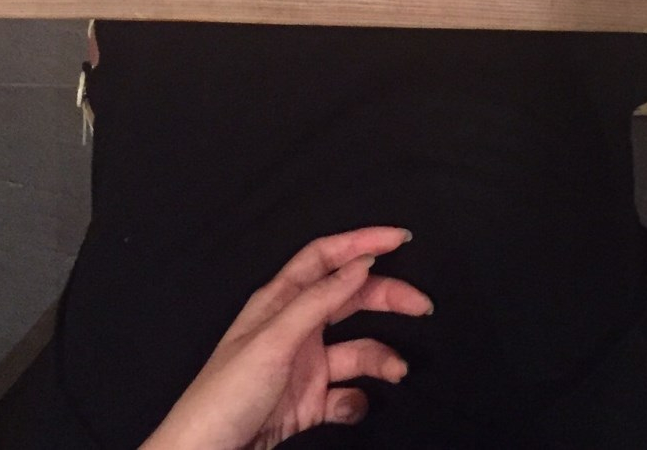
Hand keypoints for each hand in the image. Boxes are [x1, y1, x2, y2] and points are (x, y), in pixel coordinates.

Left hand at [145, 227, 431, 449]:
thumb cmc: (225, 393)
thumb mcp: (274, 339)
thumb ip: (319, 300)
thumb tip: (361, 263)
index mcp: (280, 300)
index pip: (326, 257)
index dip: (361, 241)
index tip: (399, 238)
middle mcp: (295, 327)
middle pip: (349, 298)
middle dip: (387, 298)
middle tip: (422, 305)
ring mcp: (303, 366)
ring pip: (355, 349)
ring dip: (381, 357)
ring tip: (398, 370)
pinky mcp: (307, 403)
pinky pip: (345, 395)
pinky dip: (356, 400)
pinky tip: (351, 407)